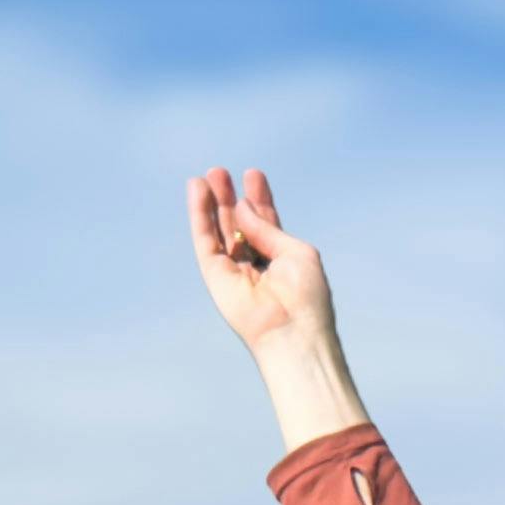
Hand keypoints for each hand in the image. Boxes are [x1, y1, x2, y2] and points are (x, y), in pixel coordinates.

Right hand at [185, 170, 361, 437]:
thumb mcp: (295, 252)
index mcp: (282, 259)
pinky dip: (200, 215)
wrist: (293, 332)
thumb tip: (241, 206)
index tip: (254, 174)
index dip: (259, 198)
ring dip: (212, 202)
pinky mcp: (214, 276)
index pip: (266, 223)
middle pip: (238, 224)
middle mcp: (256, 264)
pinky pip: (204, 240)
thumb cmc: (306, 297)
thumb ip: (267, 227)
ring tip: (209, 175)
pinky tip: (198, 191)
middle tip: (221, 171)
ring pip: (218, 230)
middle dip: (231, 197)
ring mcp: (233, 271)